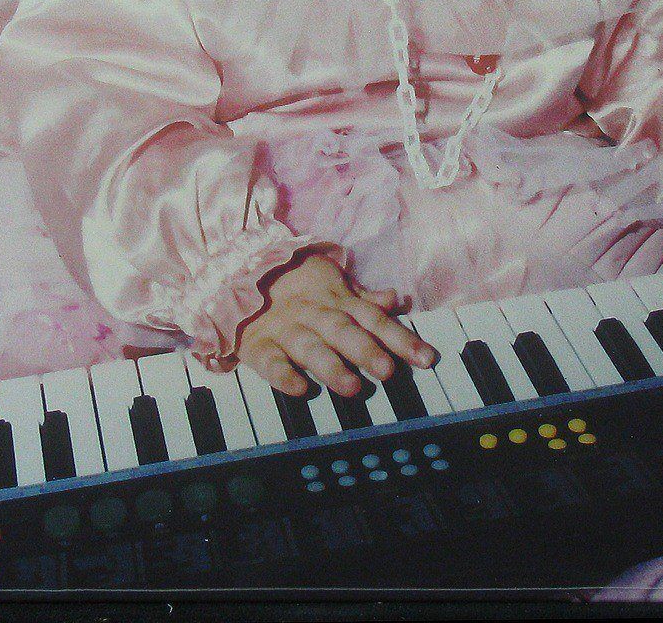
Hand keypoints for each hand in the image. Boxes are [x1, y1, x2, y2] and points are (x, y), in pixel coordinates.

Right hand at [235, 253, 435, 396]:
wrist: (236, 274)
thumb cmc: (294, 284)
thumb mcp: (330, 284)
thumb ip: (362, 297)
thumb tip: (394, 299)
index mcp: (335, 300)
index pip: (373, 319)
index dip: (400, 338)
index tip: (426, 358)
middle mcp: (314, 314)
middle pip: (343, 331)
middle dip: (366, 350)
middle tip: (388, 370)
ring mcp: (285, 329)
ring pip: (310, 346)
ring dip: (330, 365)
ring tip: (351, 386)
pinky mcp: (257, 344)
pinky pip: (269, 360)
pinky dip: (282, 374)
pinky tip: (298, 388)